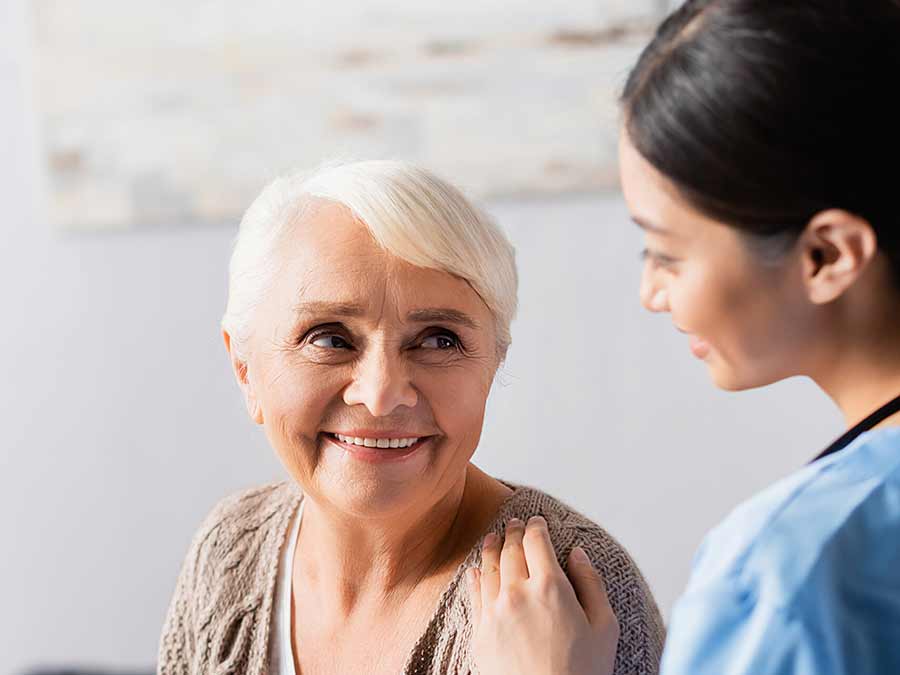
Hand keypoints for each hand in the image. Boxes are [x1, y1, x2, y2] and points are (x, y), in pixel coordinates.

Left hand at [467, 516, 618, 674]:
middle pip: (511, 549)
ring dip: (492, 547)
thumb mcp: (604, 627)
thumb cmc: (583, 672)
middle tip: (515, 524)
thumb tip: (577, 553)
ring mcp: (495, 611)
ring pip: (489, 567)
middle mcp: (518, 592)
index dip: (536, 526)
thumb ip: (591, 583)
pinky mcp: (480, 632)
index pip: (537, 541)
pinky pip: (474, 594)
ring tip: (493, 537)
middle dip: (514, 532)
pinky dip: (476, 576)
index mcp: (551, 586)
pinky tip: (477, 570)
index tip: (537, 521)